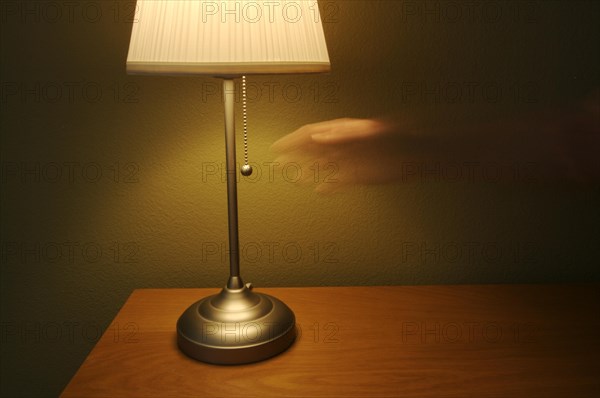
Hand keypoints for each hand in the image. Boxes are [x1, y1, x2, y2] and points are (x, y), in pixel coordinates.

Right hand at [271, 118, 409, 191]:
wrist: (412, 154)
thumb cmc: (391, 137)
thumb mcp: (364, 132)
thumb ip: (339, 134)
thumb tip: (316, 138)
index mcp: (339, 131)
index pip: (309, 134)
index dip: (291, 141)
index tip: (276, 148)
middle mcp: (340, 146)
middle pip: (311, 151)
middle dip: (292, 157)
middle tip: (276, 165)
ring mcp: (348, 161)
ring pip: (321, 167)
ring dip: (306, 172)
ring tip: (294, 179)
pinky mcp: (357, 176)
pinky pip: (337, 182)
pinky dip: (328, 187)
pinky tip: (320, 191)